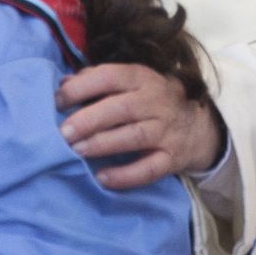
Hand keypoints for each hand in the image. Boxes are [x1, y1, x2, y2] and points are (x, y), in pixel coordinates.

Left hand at [54, 64, 225, 189]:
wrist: (197, 126)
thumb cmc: (150, 100)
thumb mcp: (130, 82)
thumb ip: (97, 80)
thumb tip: (63, 83)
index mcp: (142, 78)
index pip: (110, 76)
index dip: (81, 88)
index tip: (58, 101)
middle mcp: (156, 102)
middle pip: (122, 108)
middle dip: (89, 120)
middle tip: (63, 132)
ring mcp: (166, 131)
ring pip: (135, 136)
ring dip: (103, 144)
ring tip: (76, 150)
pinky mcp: (172, 158)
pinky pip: (149, 169)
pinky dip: (126, 176)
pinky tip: (103, 178)